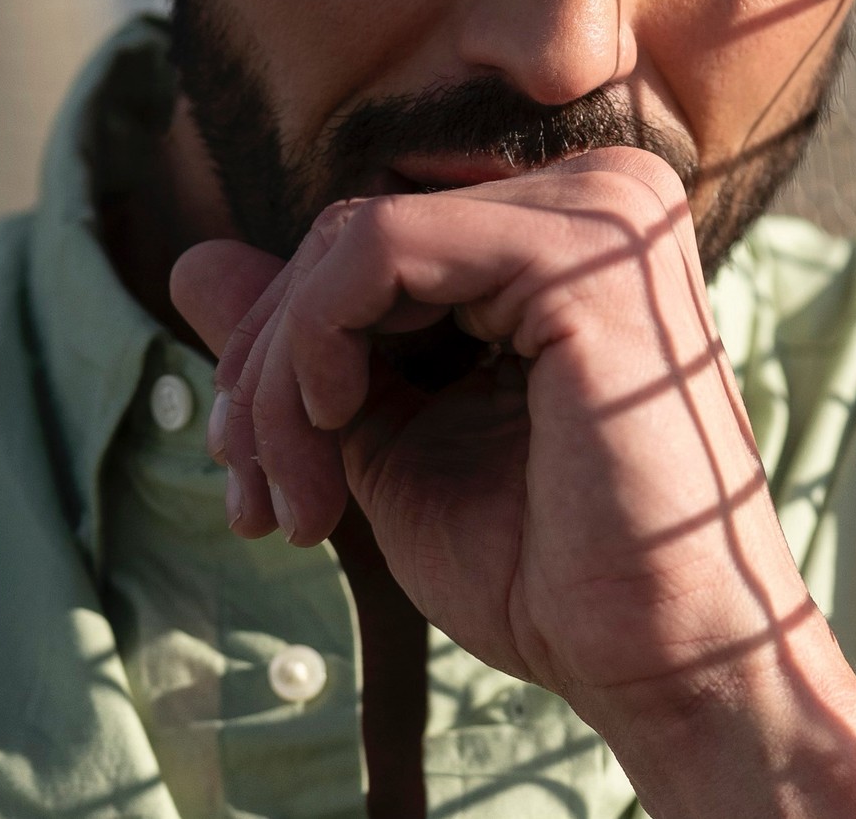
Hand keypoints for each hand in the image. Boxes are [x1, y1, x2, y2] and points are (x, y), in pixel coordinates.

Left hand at [172, 148, 855, 817]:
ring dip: (283, 375)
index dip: (287, 340)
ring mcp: (599, 210)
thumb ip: (306, 340)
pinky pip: (379, 250)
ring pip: (356, 239)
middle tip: (251, 491)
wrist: (666, 662)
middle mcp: (598, 193)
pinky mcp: (580, 252)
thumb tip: (190, 257)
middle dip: (270, 364)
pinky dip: (316, 340)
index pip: (377, 237)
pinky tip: (335, 430)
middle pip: (358, 230)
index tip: (253, 470)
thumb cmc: (548, 564)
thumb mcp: (391, 436)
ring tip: (289, 499)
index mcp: (569, 229)